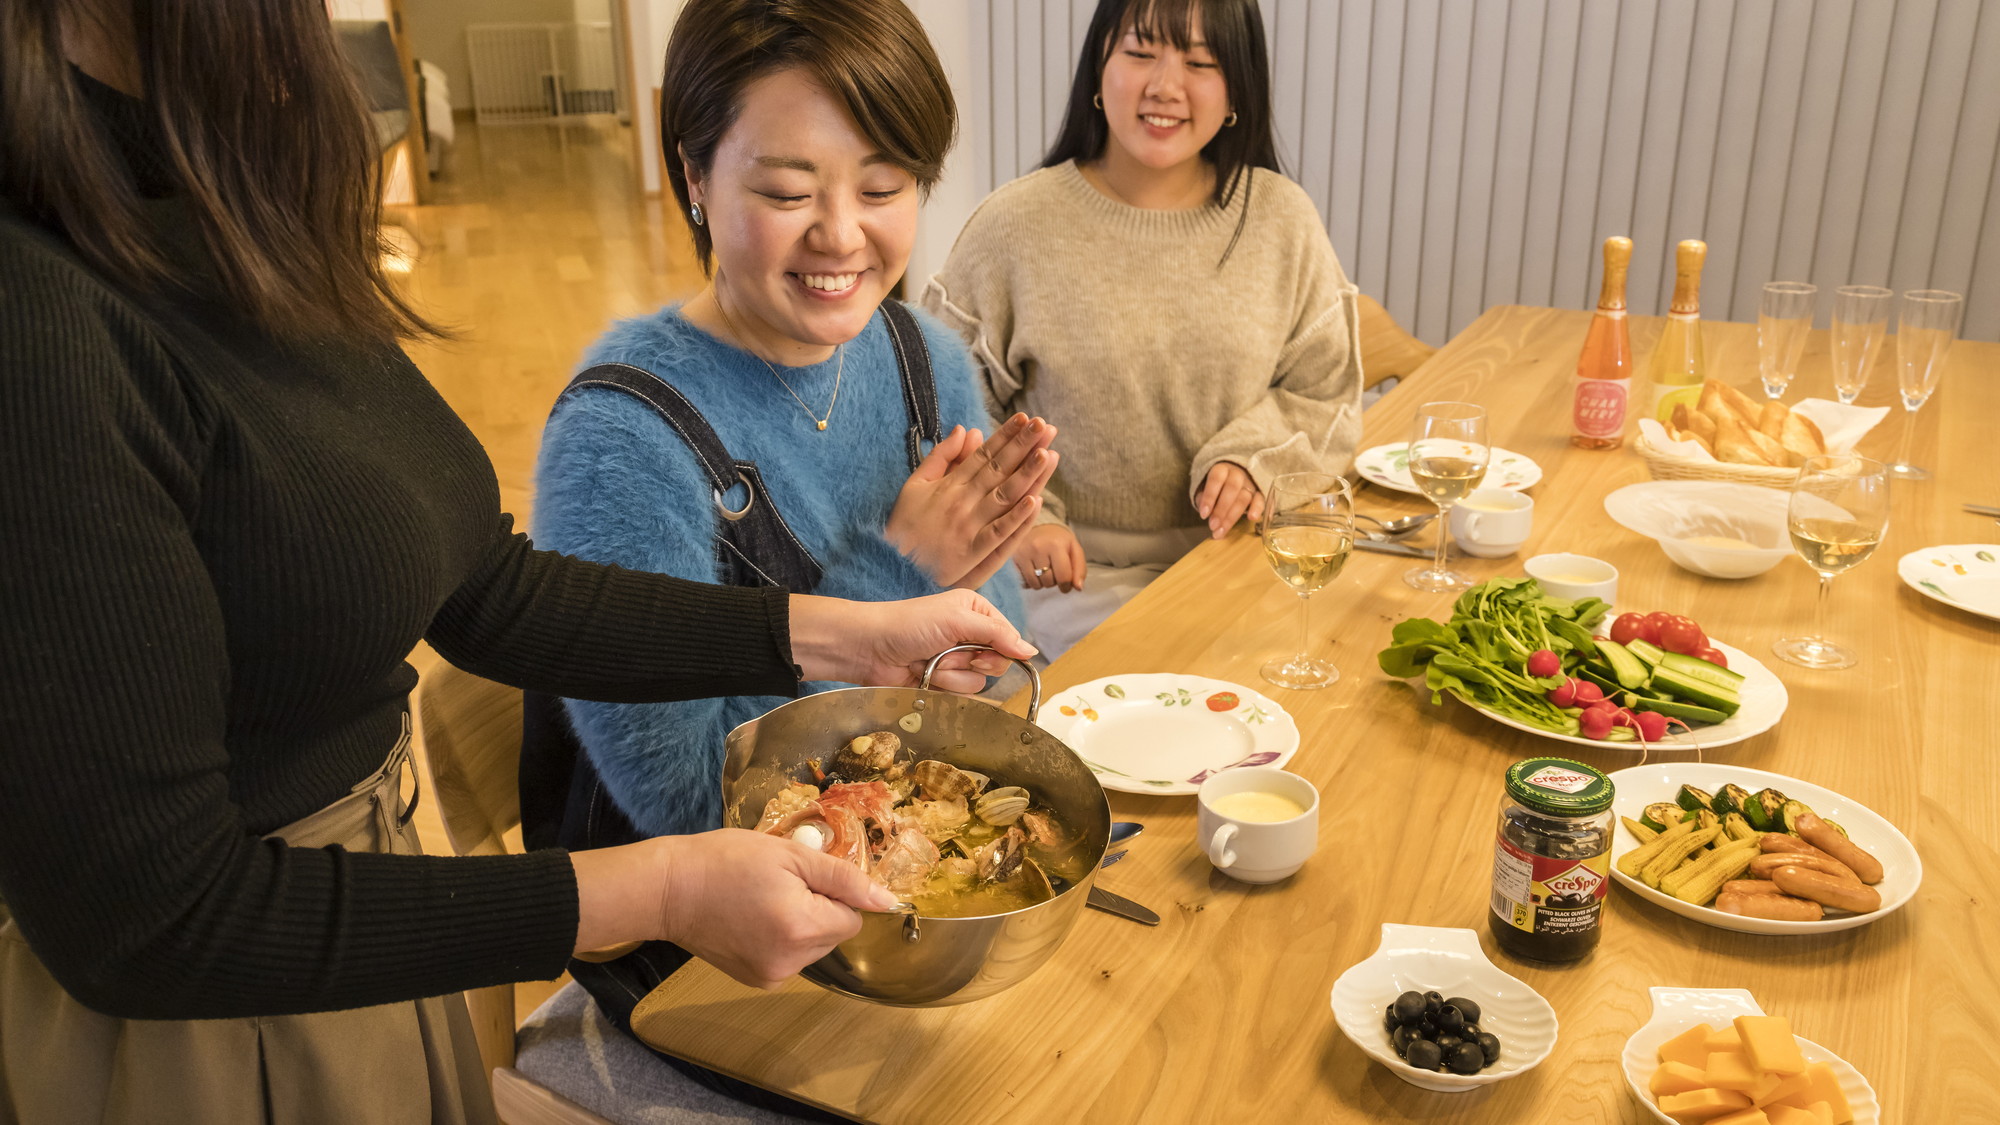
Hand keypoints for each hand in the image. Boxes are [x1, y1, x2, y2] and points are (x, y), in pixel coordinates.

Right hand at [572, 831, 895, 989]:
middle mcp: (791, 962)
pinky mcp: (756, 980)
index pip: (852, 918)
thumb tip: (888, 900)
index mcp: (803, 928)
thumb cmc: (727, 860)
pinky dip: (781, 938)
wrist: (669, 889)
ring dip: (801, 924)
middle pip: (834, 934)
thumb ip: (844, 878)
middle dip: (818, 908)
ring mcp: (772, 976)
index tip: (802, 875)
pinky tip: (753, 919)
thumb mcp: (791, 855)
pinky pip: (790, 957)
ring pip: (813, 946)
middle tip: (779, 884)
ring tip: (763, 900)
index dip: (833, 893)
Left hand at [788, 588, 1036, 692]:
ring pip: (979, 680)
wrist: (870, 648)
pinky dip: (943, 685)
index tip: (983, 649)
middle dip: (973, 662)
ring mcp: (955, 659)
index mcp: (976, 611)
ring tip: (931, 662)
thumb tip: (1030, 651)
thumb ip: (997, 634)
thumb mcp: (957, 619)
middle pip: (997, 662)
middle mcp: (969, 634)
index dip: (1002, 648)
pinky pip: (960, 692)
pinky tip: (925, 674)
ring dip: (953, 674)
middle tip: (952, 653)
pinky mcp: (942, 680)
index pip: (1008, 636)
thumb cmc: (909, 624)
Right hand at [884, 415, 1058, 587]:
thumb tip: (966, 429)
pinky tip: (1034, 502)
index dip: (1006, 436)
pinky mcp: (971, 554)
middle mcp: (961, 502)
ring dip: (1026, 475)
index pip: (984, 455)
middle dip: (1023, 446)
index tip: (1025, 419)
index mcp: (950, 484)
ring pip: (1003, 497)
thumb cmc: (905, 526)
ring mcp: (968, 527)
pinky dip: (1015, 519)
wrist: (889, 565)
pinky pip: (997, 534)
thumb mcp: (915, 484)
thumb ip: (942, 456)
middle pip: (998, 470)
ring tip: (1047, 454)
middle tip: (1044, 426)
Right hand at [1013, 524, 1086, 591]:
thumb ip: (1079, 569)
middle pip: (1049, 582)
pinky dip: (1031, 582)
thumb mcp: (1074, 550)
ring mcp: (1024, 553)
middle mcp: (1038, 548)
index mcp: (1056, 545)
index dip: (1066, 586)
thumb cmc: (1058, 541)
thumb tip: (1078, 588)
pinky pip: (1024, 582)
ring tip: (1044, 571)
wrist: (1037, 527)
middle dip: (1054, 582)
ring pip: (1036, 584)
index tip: (1066, 585)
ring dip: (1042, 583)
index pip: (1063, 577)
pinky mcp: (1014, 558)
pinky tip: (1034, 571)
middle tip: (1054, 572)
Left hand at [1194, 461, 1264, 538]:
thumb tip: (1205, 511)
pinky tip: (1252, 518)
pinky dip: (1258, 508)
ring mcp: (1250, 483)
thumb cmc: (1217, 485)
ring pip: (1244, 497)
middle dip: (1221, 509)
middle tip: (1213, 526)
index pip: (1216, 479)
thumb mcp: (1205, 487)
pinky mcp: (1260, 493)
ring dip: (1232, 516)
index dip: (1209, 496)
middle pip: (1232, 488)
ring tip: (1222, 531)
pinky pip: (1261, 500)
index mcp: (1222, 469)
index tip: (1203, 515)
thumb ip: (1203, 496)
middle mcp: (1238, 474)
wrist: (1234, 477)